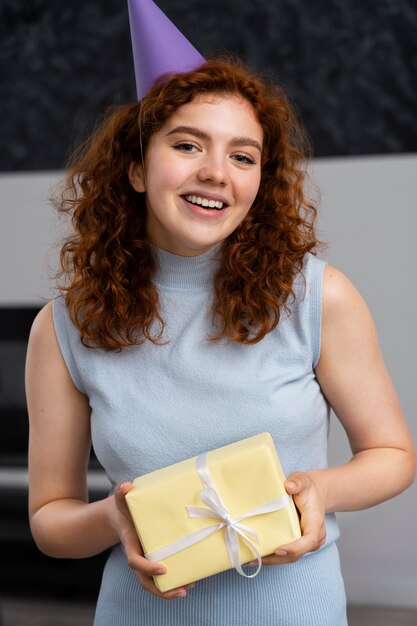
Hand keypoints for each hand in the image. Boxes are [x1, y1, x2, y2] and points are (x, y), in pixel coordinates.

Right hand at [112, 482, 195, 598]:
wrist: (119, 515)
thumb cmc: (123, 506)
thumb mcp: (121, 498)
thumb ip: (122, 492)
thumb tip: (126, 487)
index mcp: (130, 543)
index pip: (134, 561)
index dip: (147, 567)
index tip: (163, 569)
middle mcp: (137, 554)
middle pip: (144, 580)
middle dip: (161, 590)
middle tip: (182, 590)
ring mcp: (144, 558)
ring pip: (152, 582)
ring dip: (169, 590)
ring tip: (189, 586)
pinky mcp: (153, 557)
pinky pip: (160, 575)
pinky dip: (172, 579)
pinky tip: (189, 576)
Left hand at [248, 471, 326, 566]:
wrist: (315, 493)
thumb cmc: (308, 488)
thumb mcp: (303, 480)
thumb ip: (297, 482)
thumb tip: (289, 486)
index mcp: (315, 522)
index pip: (309, 540)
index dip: (295, 547)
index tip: (278, 550)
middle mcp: (314, 537)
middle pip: (297, 554)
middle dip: (277, 559)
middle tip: (256, 558)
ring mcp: (307, 543)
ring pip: (291, 557)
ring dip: (273, 561)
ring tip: (251, 560)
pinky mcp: (299, 543)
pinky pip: (287, 554)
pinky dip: (273, 557)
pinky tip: (257, 556)